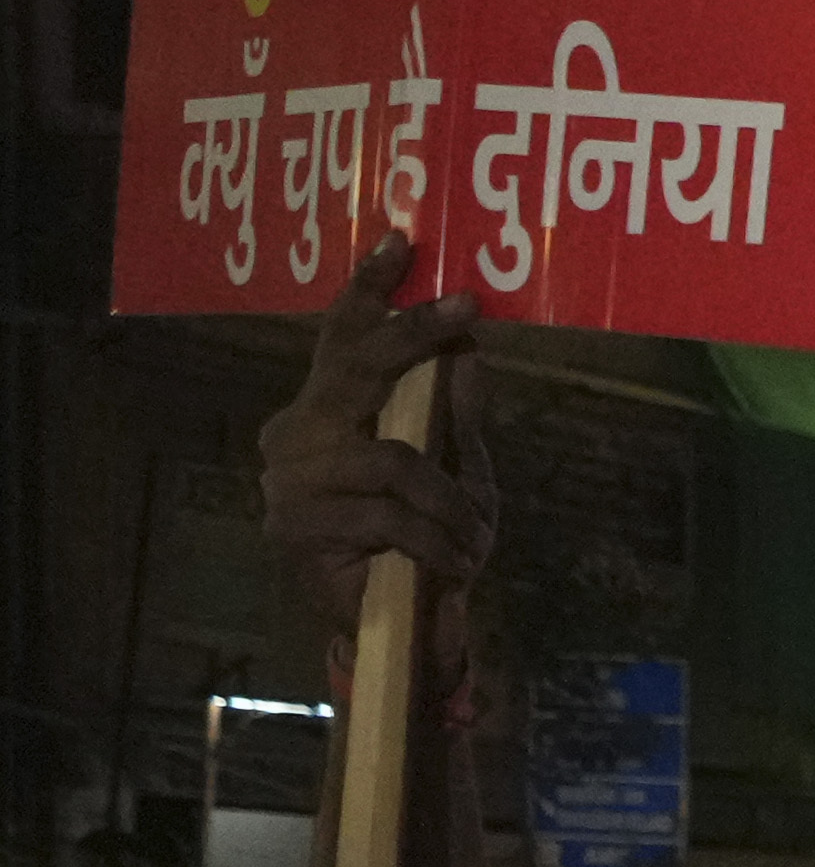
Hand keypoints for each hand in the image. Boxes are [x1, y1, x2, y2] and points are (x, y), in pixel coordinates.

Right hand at [257, 237, 487, 613]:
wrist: (405, 623)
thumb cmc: (429, 540)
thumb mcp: (460, 470)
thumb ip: (457, 412)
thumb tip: (475, 349)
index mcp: (328, 410)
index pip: (341, 339)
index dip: (369, 291)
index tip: (404, 243)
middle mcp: (295, 433)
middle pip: (354, 368)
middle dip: (412, 335)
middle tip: (464, 311)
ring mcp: (286, 480)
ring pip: (389, 457)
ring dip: (447, 499)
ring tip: (472, 532)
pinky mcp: (293, 529)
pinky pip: (385, 516)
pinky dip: (435, 538)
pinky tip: (454, 561)